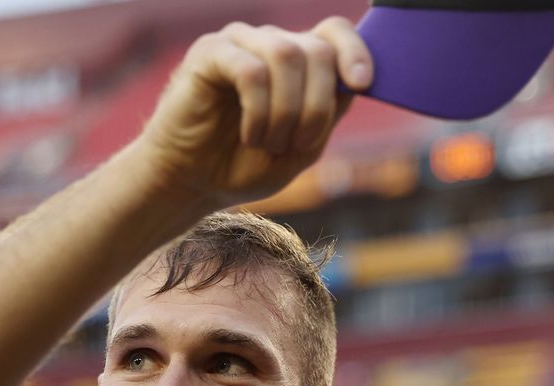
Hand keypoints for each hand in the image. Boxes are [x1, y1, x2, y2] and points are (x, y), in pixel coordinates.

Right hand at [136, 17, 371, 206]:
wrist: (192, 183)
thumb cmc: (243, 166)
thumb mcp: (302, 148)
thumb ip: (329, 114)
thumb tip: (354, 82)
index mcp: (297, 63)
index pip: (335, 32)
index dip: (356, 51)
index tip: (362, 83)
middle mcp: (270, 44)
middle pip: (317, 50)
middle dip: (315, 106)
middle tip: (294, 145)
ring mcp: (240, 43)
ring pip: (286, 55)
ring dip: (286, 111)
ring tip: (267, 143)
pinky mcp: (210, 53)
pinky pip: (251, 70)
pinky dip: (259, 110)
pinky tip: (250, 135)